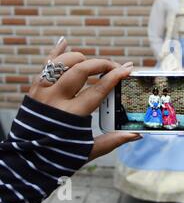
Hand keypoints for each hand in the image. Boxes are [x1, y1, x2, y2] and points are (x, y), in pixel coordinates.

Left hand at [28, 38, 141, 161]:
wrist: (26, 160)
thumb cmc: (59, 157)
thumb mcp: (88, 151)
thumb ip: (113, 140)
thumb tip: (136, 133)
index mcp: (70, 115)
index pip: (98, 89)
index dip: (115, 77)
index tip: (128, 69)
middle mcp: (54, 99)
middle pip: (81, 70)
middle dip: (102, 64)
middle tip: (115, 67)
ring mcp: (42, 91)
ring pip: (63, 62)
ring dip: (82, 60)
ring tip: (94, 65)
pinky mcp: (34, 89)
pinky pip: (46, 64)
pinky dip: (56, 52)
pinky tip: (64, 42)